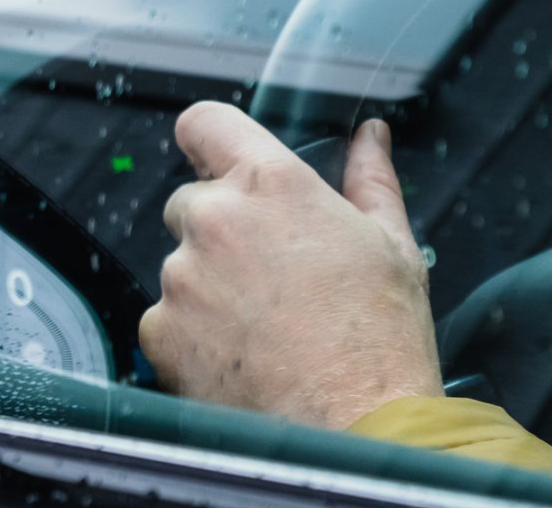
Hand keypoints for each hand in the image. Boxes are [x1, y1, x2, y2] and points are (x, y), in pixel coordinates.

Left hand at [138, 101, 442, 429]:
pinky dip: (193, 336)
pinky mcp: (160, 331)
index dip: (209, 141)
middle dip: (223, 230)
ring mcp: (181, 277)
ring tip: (267, 328)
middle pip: (191, 202)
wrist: (358, 429)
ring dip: (209, 287)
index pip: (203, 123)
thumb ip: (370, 178)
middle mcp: (215, 220)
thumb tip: (370, 137)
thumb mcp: (391, 244)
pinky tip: (243, 357)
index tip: (217, 162)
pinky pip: (166, 320)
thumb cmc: (380, 341)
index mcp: (270, 185)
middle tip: (272, 275)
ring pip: (181, 266)